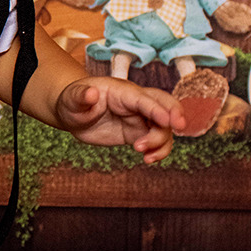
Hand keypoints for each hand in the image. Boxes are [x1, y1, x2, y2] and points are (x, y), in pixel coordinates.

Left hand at [56, 77, 185, 163]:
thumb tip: (91, 93)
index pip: (144, 98)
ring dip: (161, 141)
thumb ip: (80, 96)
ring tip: (142, 153)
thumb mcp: (71, 99)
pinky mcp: (138, 133)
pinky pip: (158, 141)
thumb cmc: (72, 102)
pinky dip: (159, 151)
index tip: (168, 122)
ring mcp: (139, 118)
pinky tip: (148, 160)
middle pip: (164, 103)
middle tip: (179, 127)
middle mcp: (135, 102)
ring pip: (164, 127)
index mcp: (122, 91)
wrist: (73, 114)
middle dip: (175, 113)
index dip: (157, 109)